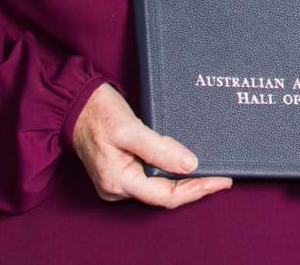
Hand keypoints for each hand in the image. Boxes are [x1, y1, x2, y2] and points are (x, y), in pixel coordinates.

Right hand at [70, 83, 232, 208]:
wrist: (75, 103)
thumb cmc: (98, 113)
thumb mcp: (129, 129)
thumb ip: (159, 148)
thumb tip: (191, 165)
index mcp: (117, 181)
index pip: (165, 195)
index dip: (197, 190)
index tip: (222, 181)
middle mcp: (117, 186)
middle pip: (164, 195)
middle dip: (195, 188)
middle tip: (224, 178)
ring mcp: (118, 180)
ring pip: (159, 188)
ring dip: (186, 182)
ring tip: (213, 173)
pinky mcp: (122, 169)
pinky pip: (152, 177)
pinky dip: (173, 174)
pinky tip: (189, 165)